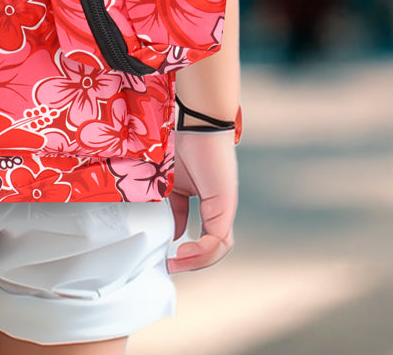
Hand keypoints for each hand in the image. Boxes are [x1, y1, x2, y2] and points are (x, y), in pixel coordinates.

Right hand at [166, 127, 236, 273]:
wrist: (198, 125)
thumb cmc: (185, 147)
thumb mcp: (174, 186)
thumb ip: (175, 210)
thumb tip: (175, 235)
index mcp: (211, 206)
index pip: (206, 240)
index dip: (189, 254)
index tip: (167, 259)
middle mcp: (221, 210)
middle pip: (214, 249)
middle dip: (193, 263)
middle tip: (171, 266)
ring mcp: (225, 208)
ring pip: (219, 248)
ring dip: (198, 260)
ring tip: (177, 261)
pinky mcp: (224, 205)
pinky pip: (218, 239)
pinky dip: (202, 250)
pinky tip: (183, 249)